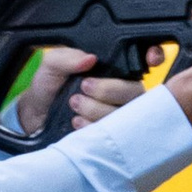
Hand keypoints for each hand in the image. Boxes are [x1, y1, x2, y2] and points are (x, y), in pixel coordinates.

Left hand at [11, 46, 151, 138]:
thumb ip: (67, 57)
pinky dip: (95, 127)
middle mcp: (123, 89)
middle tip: (84, 87)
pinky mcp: (113, 135)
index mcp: (114, 67)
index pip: (146, 59)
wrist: (36, 117)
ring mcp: (121, 113)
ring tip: (74, 105)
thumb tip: (90, 59)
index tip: (150, 59)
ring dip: (99, 109)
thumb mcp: (52, 65)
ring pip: (128, 113)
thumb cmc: (49, 87)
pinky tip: (78, 122)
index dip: (155, 57)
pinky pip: (116, 134)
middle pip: (136, 90)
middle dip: (110, 89)